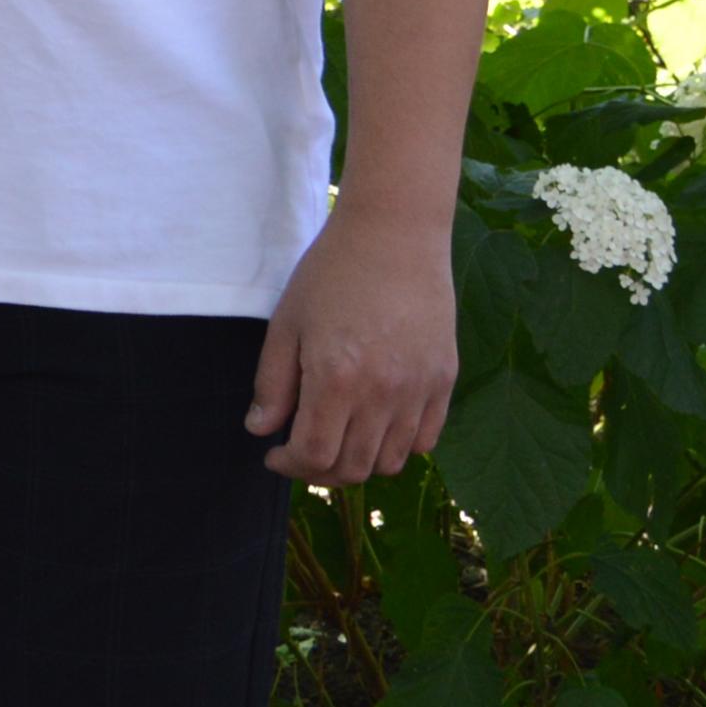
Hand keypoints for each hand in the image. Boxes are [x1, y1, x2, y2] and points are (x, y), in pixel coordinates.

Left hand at [249, 199, 457, 485]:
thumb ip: (272, 383)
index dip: (289, 466)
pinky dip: (397, 446)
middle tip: (301, 453)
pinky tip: (374, 425)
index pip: (313, 455)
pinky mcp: (444, 380)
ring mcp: (419, 390)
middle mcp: (382, 394)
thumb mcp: (287, 323)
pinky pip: (425, 440)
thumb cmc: (332, 272)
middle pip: (353, 469)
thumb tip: (260, 431)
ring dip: (358, 463)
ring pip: (390, 462)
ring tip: (337, 439)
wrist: (395, 235)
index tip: (273, 455)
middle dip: (319, 471)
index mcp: (336, 379)